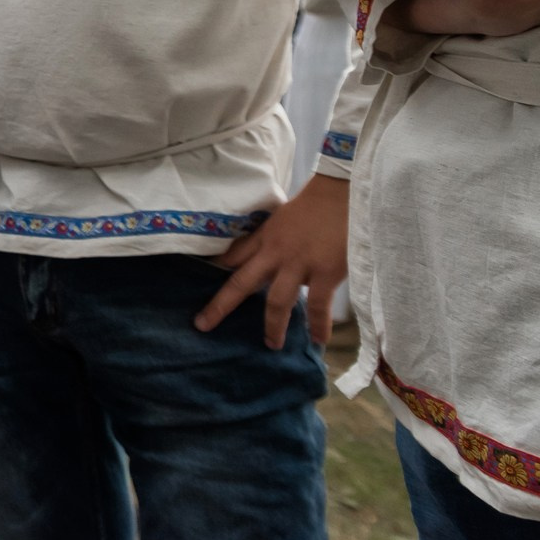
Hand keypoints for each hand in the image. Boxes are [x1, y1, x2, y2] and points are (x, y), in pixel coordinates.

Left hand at [195, 172, 348, 348]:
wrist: (341, 194)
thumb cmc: (314, 205)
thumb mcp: (281, 218)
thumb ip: (270, 238)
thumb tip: (265, 257)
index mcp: (263, 238)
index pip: (232, 257)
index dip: (215, 271)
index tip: (198, 285)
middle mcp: (274, 253)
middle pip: (240, 283)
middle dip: (220, 306)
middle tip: (203, 325)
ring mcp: (298, 264)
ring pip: (276, 302)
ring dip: (272, 326)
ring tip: (270, 344)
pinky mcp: (324, 272)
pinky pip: (317, 306)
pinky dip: (318, 325)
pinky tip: (317, 341)